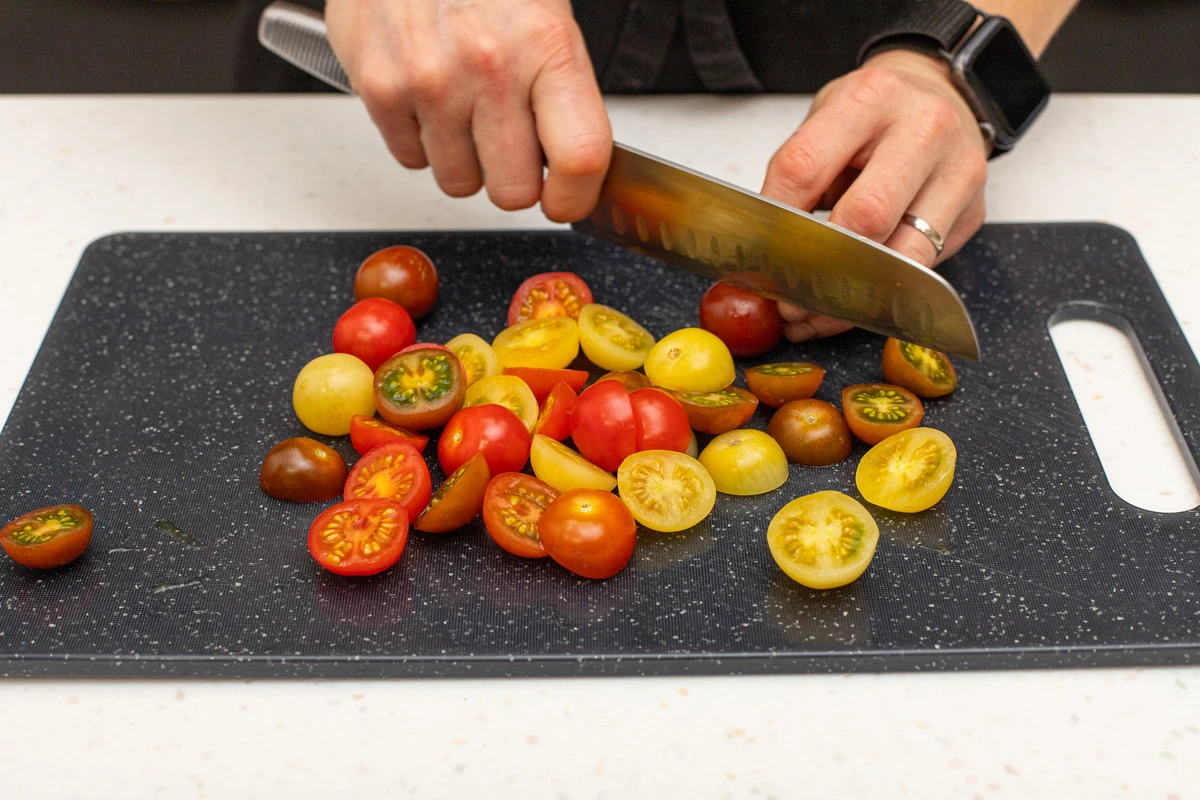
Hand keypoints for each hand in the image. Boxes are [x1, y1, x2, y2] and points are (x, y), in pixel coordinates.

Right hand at [325, 0, 611, 221]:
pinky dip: (422, 140)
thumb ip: (565, 99)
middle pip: (514, 191)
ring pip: (460, 184)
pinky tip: (430, 97)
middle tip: (511, 144)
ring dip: (465, 160)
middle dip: (514, 178)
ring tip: (465, 108)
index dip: (577, 196)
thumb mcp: (548, 22)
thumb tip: (576, 171)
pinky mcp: (381, 88)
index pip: (580, 157)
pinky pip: (412, 160)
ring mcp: (430, 81)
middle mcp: (489, 66)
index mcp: (546, 46)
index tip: (567, 200)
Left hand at [761, 49, 989, 342]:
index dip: (775, 220)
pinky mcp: (973, 212)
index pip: (805, 167)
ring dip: (850, 296)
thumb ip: (799, 173)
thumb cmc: (875, 115)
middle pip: (864, 216)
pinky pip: (922, 270)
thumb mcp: (828, 119)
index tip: (757, 254)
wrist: (942, 95)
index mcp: (872, 98)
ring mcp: (958, 173)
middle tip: (785, 296)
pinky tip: (850, 309)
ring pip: (902, 256)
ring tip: (813, 315)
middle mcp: (925, 129)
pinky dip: (881, 298)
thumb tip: (766, 248)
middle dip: (818, 266)